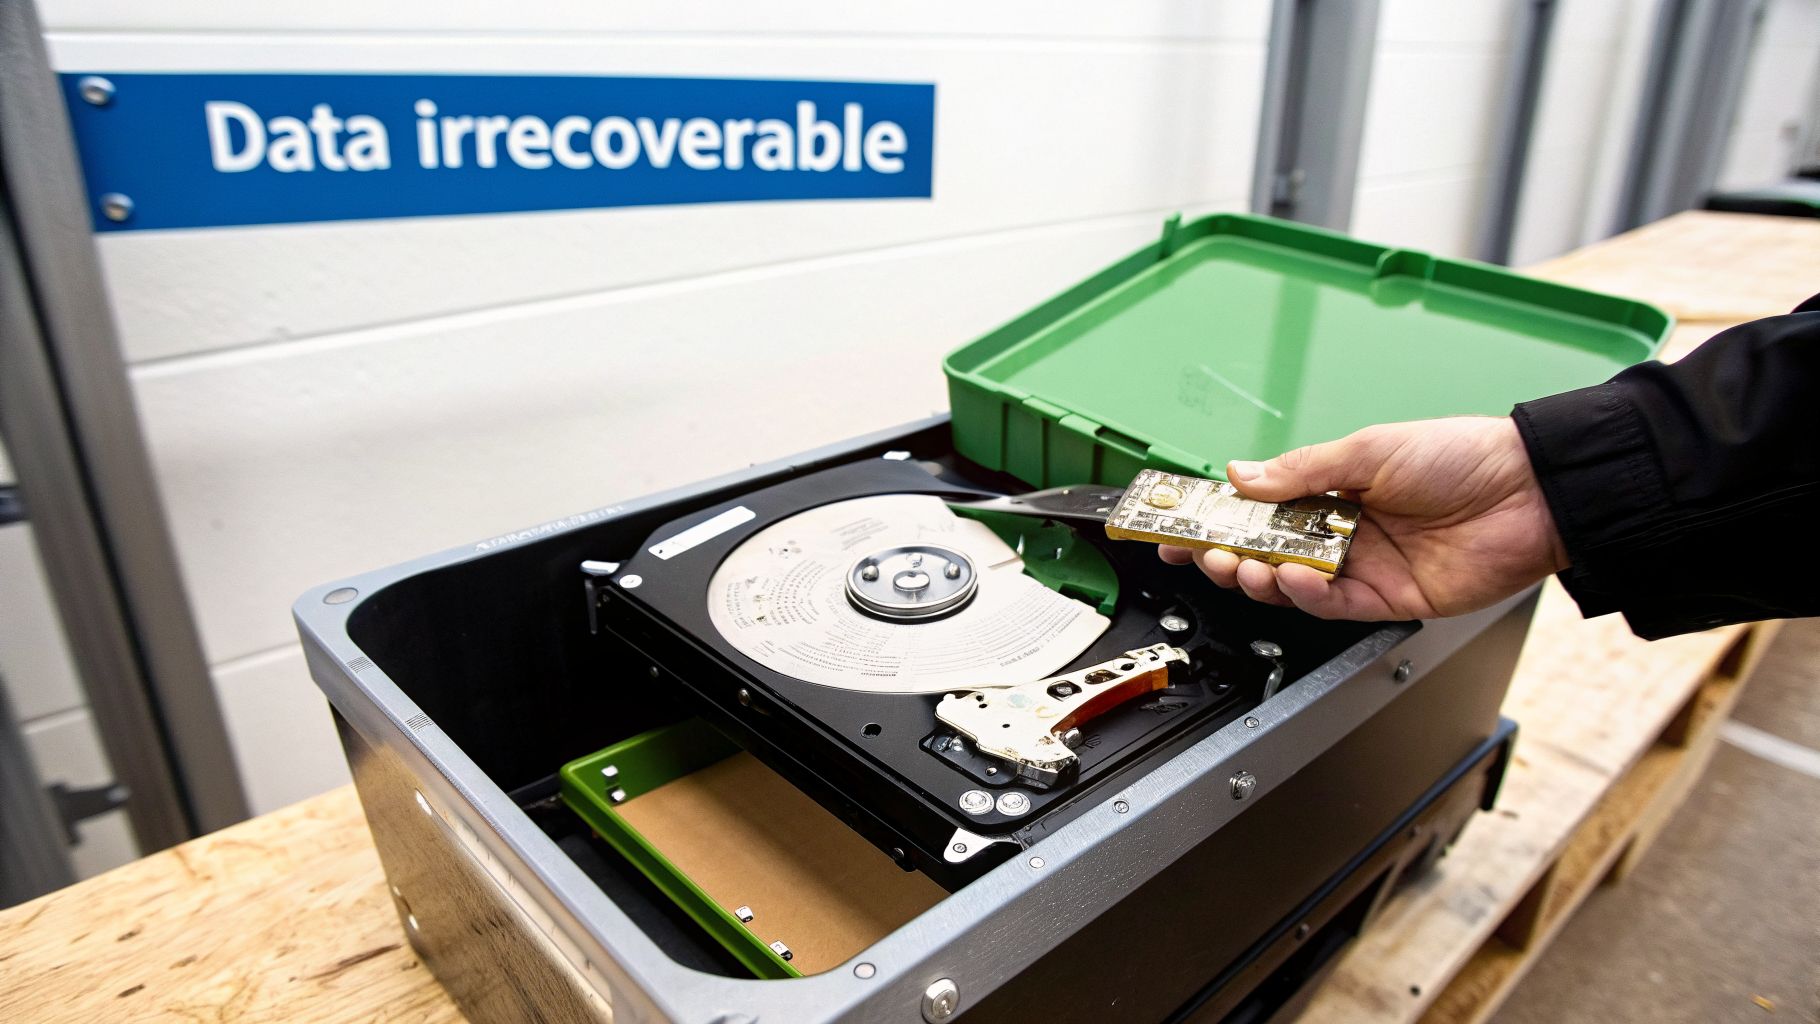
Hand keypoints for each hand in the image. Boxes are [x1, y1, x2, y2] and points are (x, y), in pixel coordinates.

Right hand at [1158, 416, 1567, 619]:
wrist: (1533, 492)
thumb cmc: (1465, 456)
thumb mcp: (1370, 449)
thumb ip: (1302, 469)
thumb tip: (1242, 475)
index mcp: (1336, 487)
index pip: (1263, 506)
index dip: (1221, 516)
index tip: (1181, 521)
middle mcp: (1346, 529)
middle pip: (1269, 550)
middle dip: (1227, 552)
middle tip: (1200, 552)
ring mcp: (1366, 565)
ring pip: (1294, 583)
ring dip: (1259, 577)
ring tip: (1240, 565)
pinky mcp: (1390, 598)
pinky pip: (1334, 605)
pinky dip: (1306, 596)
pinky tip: (1292, 580)